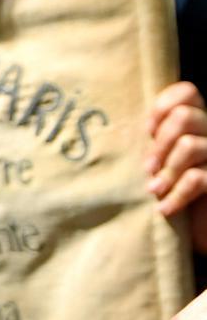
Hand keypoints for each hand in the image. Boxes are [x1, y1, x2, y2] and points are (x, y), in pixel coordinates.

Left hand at [147, 81, 206, 251]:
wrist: (202, 228)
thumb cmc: (174, 191)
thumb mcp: (161, 162)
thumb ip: (154, 141)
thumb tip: (120, 130)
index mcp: (198, 123)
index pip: (188, 92)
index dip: (165, 104)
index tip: (148, 129)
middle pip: (185, 116)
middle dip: (160, 142)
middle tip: (147, 167)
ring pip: (190, 146)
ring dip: (166, 171)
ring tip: (152, 189)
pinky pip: (197, 179)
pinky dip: (176, 196)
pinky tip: (163, 209)